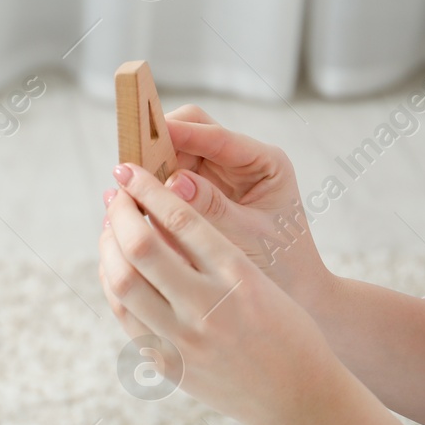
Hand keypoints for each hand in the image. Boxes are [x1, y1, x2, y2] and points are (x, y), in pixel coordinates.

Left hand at [99, 161, 344, 424]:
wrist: (299, 398)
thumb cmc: (285, 327)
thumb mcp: (259, 278)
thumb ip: (210, 250)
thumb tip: (154, 212)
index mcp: (239, 276)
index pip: (180, 217)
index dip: (147, 188)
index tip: (129, 169)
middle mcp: (208, 307)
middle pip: (140, 246)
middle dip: (118, 212)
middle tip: (115, 195)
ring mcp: (184, 340)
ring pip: (122, 282)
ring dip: (108, 247)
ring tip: (110, 228)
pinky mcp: (168, 365)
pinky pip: (125, 316)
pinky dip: (113, 283)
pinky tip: (115, 267)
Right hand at [137, 105, 332, 305]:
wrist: (297, 293)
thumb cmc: (282, 265)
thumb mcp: (248, 238)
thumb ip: (211, 209)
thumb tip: (173, 182)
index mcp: (266, 162)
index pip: (216, 136)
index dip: (179, 134)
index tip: (145, 138)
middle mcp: (243, 161)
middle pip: (191, 132)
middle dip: (158, 146)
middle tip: (128, 167)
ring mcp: (222, 175)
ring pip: (176, 153)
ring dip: (152, 168)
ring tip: (127, 189)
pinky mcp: (206, 192)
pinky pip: (173, 178)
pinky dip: (155, 188)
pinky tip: (138, 204)